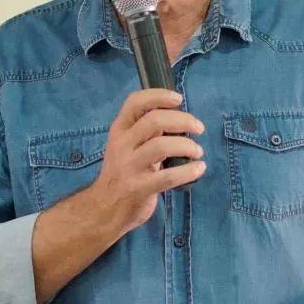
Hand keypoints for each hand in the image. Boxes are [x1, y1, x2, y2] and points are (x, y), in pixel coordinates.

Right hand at [92, 89, 205, 231]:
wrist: (104, 208)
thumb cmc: (123, 173)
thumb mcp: (126, 146)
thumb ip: (146, 131)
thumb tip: (179, 118)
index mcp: (119, 130)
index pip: (135, 102)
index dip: (159, 95)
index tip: (179, 99)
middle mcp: (121, 145)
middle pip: (154, 121)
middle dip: (182, 120)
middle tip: (198, 128)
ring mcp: (128, 167)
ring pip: (161, 146)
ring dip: (187, 146)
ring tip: (197, 151)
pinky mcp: (138, 188)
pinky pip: (168, 177)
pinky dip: (188, 171)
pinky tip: (199, 168)